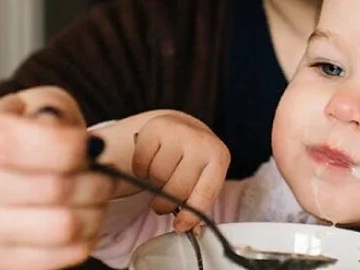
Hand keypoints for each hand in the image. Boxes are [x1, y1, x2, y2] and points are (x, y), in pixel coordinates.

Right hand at [0, 86, 114, 269]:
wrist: (3, 176)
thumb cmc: (32, 136)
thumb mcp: (46, 106)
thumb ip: (55, 112)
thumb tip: (67, 139)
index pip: (15, 145)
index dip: (67, 148)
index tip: (87, 145)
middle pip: (53, 189)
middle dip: (95, 180)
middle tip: (103, 175)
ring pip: (63, 227)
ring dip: (95, 212)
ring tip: (96, 198)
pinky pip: (60, 257)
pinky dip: (85, 239)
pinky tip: (83, 220)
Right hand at [131, 112, 229, 232]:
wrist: (181, 127)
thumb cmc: (193, 160)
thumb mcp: (203, 179)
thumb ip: (198, 204)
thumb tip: (191, 231)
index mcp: (218, 157)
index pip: (206, 192)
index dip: (192, 214)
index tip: (180, 227)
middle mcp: (200, 141)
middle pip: (177, 188)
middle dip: (166, 203)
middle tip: (163, 204)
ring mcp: (177, 132)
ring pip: (157, 176)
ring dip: (154, 183)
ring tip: (161, 177)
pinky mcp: (154, 127)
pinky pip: (141, 163)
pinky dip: (141, 170)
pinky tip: (151, 163)